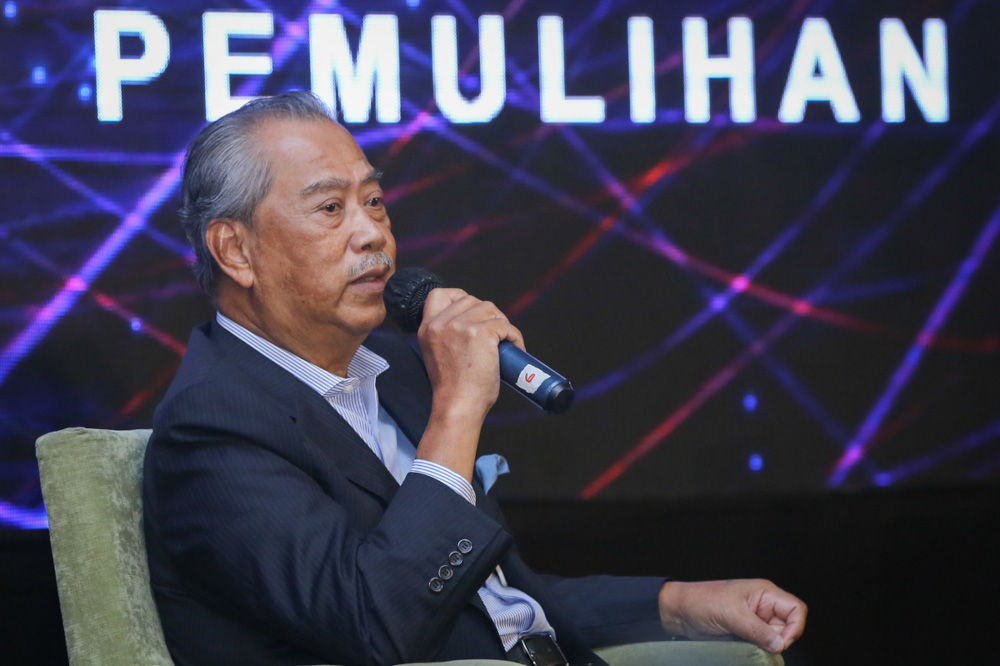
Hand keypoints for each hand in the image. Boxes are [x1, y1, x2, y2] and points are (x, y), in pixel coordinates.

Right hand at [418, 287, 524, 419]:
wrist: (457, 406)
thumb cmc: (453, 388)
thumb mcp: (438, 354)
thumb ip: (447, 335)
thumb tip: (474, 320)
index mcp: (427, 328)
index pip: (439, 294)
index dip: (459, 297)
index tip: (472, 312)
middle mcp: (441, 323)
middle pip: (471, 300)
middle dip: (487, 314)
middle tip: (495, 333)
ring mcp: (460, 327)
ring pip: (490, 309)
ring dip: (502, 323)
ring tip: (505, 342)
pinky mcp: (481, 333)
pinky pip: (505, 325)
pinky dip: (514, 336)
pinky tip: (515, 348)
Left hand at [658, 579, 806, 653]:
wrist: (679, 612)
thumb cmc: (702, 601)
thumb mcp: (731, 614)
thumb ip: (757, 630)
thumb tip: (780, 644)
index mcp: (765, 593)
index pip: (796, 609)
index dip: (795, 627)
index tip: (781, 642)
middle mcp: (763, 606)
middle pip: (788, 628)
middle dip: (777, 640)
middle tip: (758, 644)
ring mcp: (755, 621)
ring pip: (774, 640)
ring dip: (765, 647)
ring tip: (745, 642)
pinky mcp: (746, 633)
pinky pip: (761, 645)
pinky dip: (756, 650)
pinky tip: (743, 647)